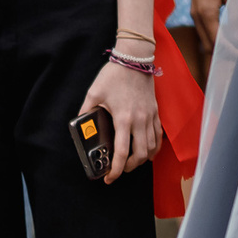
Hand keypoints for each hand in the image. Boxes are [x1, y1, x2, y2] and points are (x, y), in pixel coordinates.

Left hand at [80, 58, 161, 183]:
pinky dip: (154, 148)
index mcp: (123, 118)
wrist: (134, 59)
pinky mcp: (156, 113)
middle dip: (130, 168)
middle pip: (140, 155)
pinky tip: (146, 152)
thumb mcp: (94, 92)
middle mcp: (139, 121)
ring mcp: (150, 117)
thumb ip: (86, 110)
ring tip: (131, 163)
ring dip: (142, 160)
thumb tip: (79, 124)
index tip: (109, 178)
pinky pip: (158, 137)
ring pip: (151, 148)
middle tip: (119, 170)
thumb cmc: (114, 75)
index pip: (122, 152)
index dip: (116, 169)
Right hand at [189, 0, 235, 50]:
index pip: (217, 40)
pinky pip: (203, 31)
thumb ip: (236, 16)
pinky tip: (224, 40)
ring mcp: (194, 14)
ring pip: (204, 40)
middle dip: (222, 54)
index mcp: (206, 12)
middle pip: (208, 44)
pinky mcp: (195, 11)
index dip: (229, 51)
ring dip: (217, 48)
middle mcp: (197, 16)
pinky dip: (212, 39)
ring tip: (233, 53)